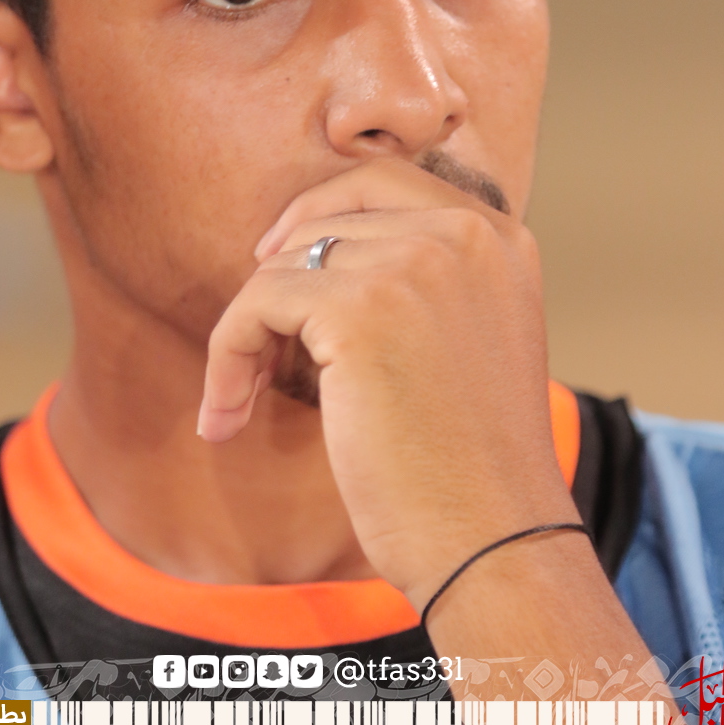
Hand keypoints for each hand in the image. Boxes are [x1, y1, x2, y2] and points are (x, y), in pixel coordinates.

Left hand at [198, 157, 577, 607]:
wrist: (496, 541)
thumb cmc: (472, 465)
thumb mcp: (470, 339)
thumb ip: (424, 279)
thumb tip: (314, 249)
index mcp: (497, 236)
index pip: (383, 183)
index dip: (318, 218)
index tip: (277, 265)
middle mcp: (464, 233)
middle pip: (326, 215)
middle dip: (277, 273)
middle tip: (250, 337)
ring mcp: (415, 263)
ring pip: (283, 264)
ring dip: (247, 332)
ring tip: (239, 399)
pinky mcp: (359, 308)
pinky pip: (255, 305)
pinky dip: (227, 358)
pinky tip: (226, 418)